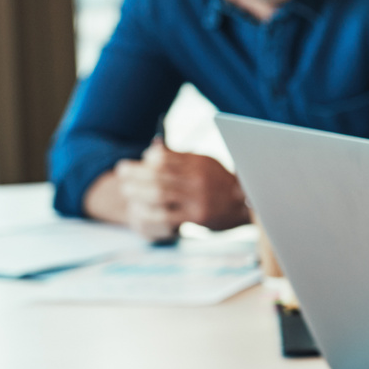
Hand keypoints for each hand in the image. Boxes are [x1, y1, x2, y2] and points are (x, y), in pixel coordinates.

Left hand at [112, 140, 248, 239]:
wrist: (247, 205)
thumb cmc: (221, 182)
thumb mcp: (206, 163)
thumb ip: (181, 157)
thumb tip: (152, 150)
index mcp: (199, 163)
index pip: (165, 157)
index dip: (148, 158)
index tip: (141, 161)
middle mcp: (198, 180)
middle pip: (157, 175)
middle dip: (135, 174)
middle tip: (121, 173)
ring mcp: (197, 200)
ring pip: (158, 194)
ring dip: (137, 193)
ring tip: (126, 191)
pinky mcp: (197, 218)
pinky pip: (165, 216)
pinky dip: (148, 213)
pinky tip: (138, 211)